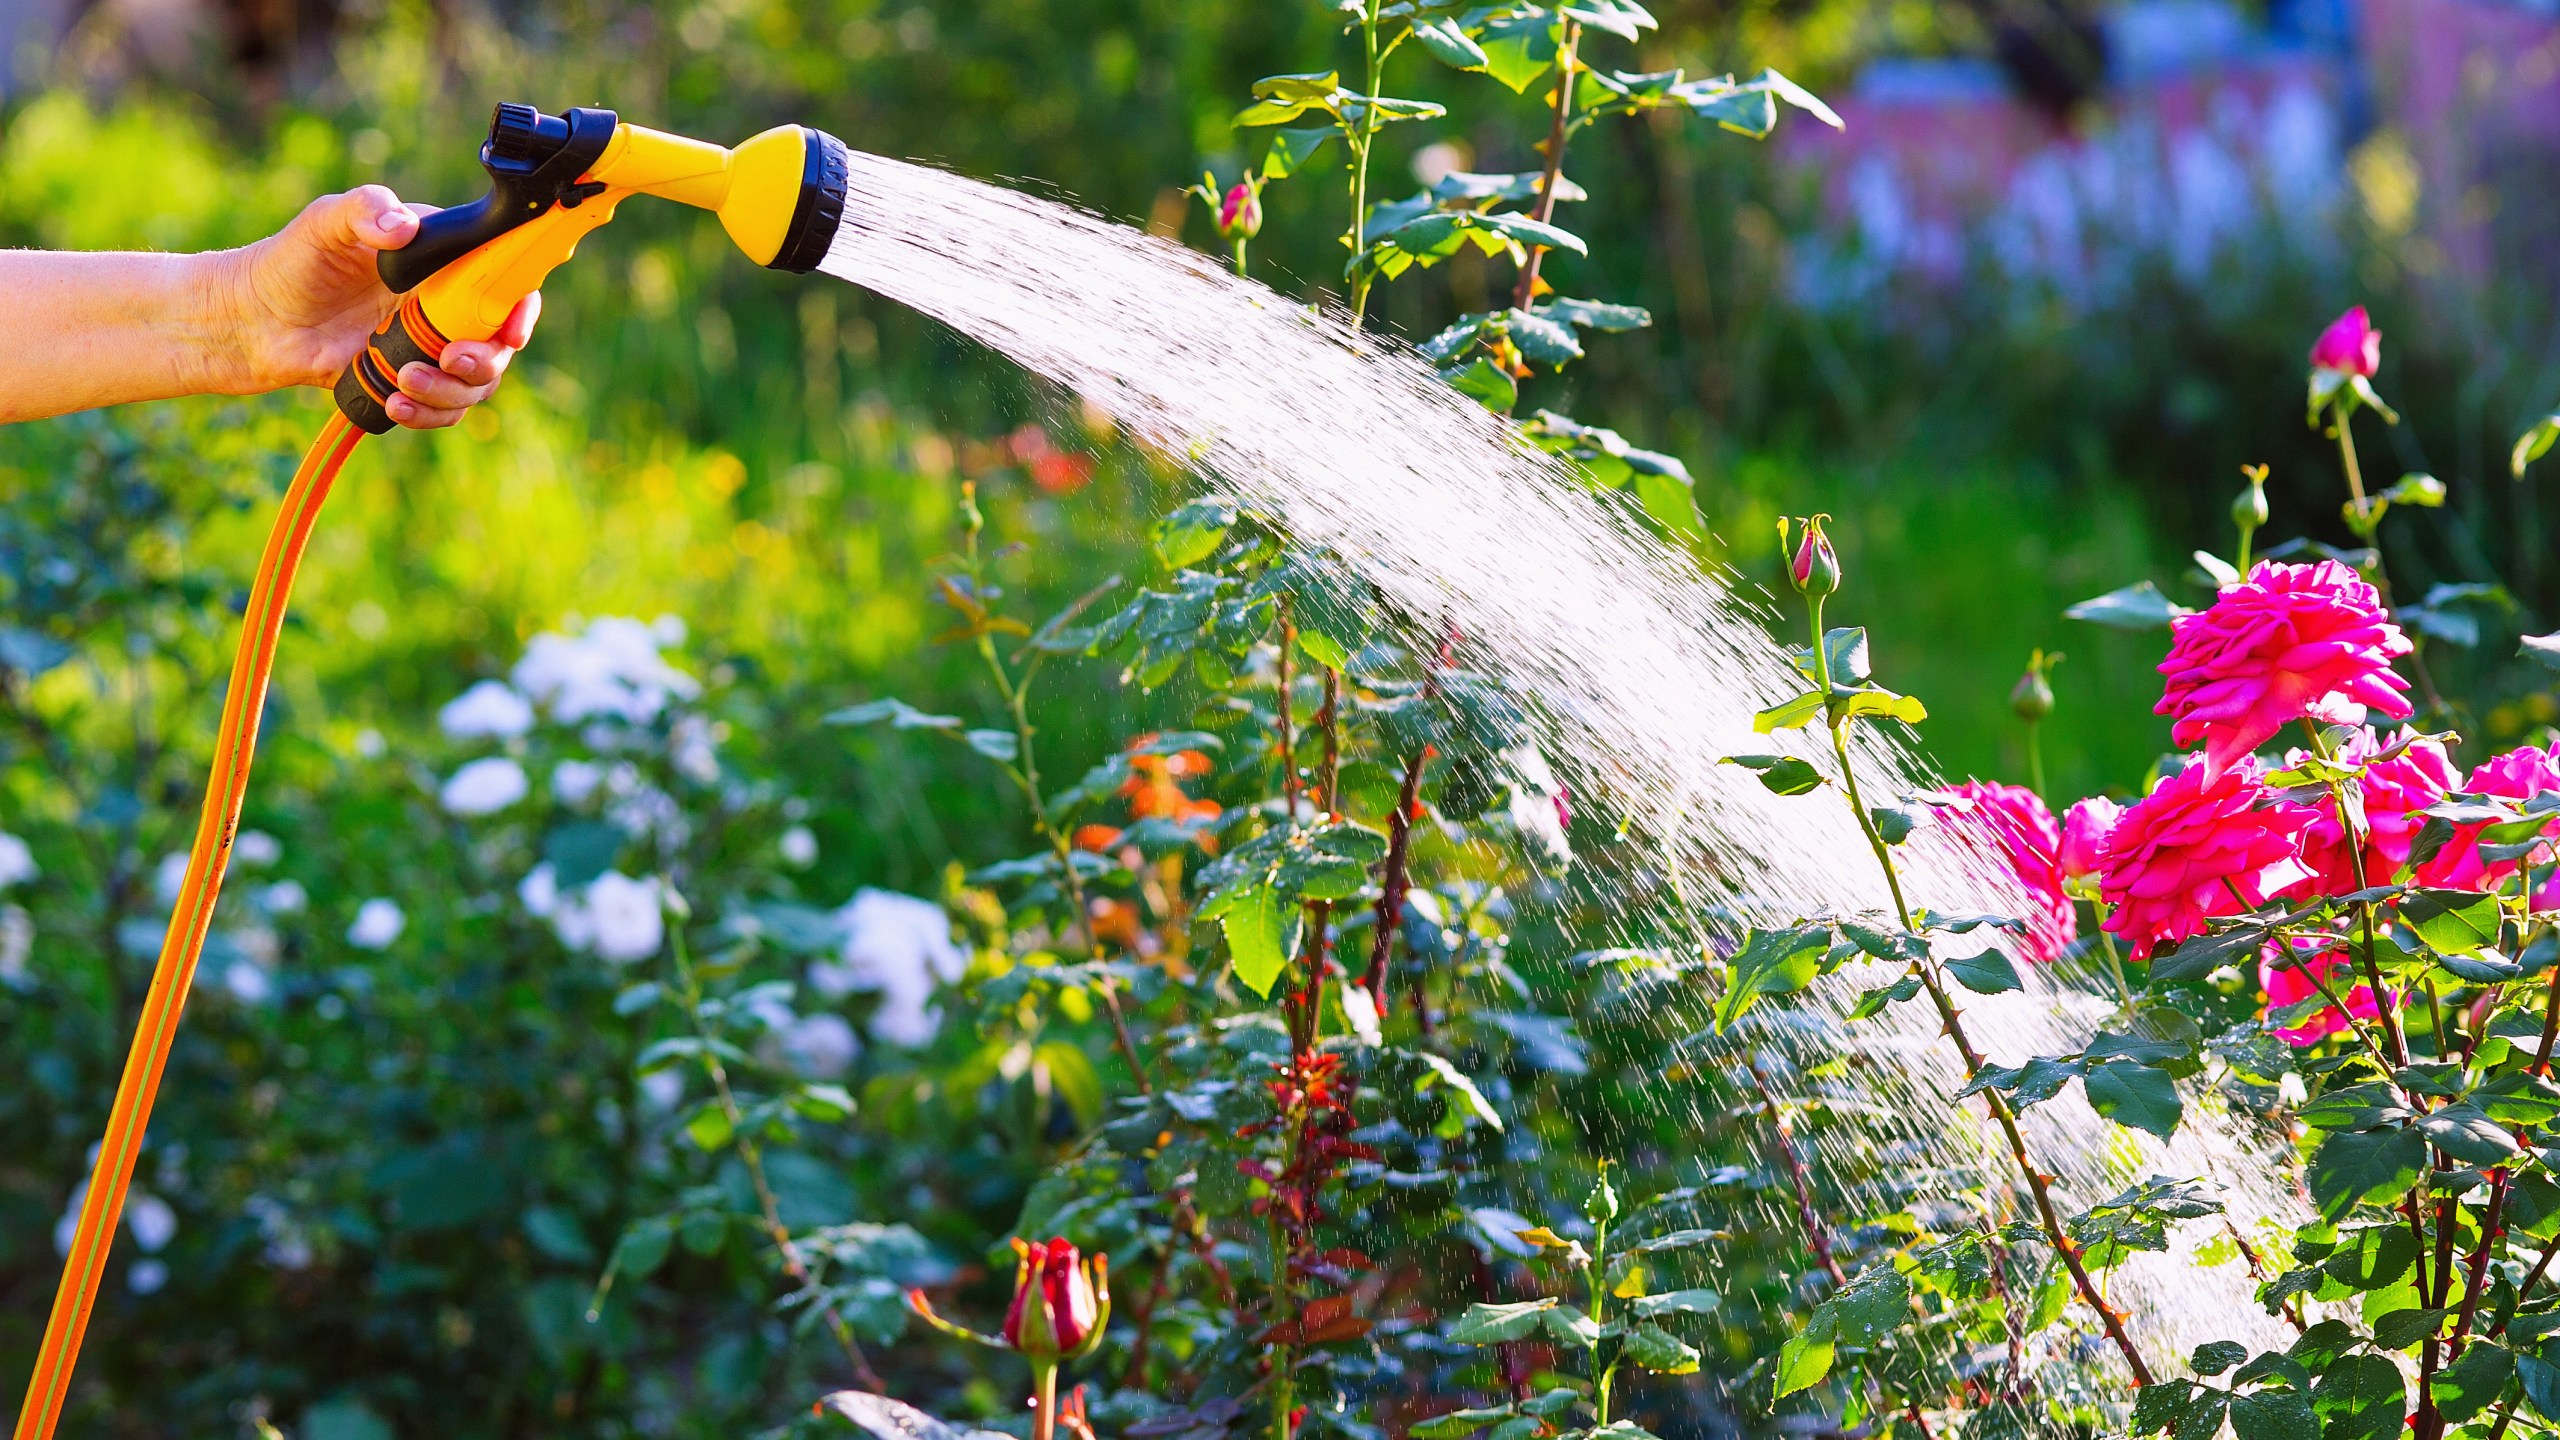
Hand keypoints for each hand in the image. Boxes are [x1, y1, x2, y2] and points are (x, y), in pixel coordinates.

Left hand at [213, 186, 540, 428]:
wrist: (252, 320)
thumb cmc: (292, 261)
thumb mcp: (326, 221)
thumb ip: (366, 211)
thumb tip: (403, 230)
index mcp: (442, 263)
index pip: (506, 282)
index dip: (520, 307)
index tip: (510, 329)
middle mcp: (446, 307)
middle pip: (499, 343)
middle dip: (484, 360)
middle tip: (450, 359)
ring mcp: (430, 348)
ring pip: (476, 383)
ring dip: (451, 391)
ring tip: (404, 381)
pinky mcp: (410, 382)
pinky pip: (444, 409)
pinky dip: (429, 413)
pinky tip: (397, 403)